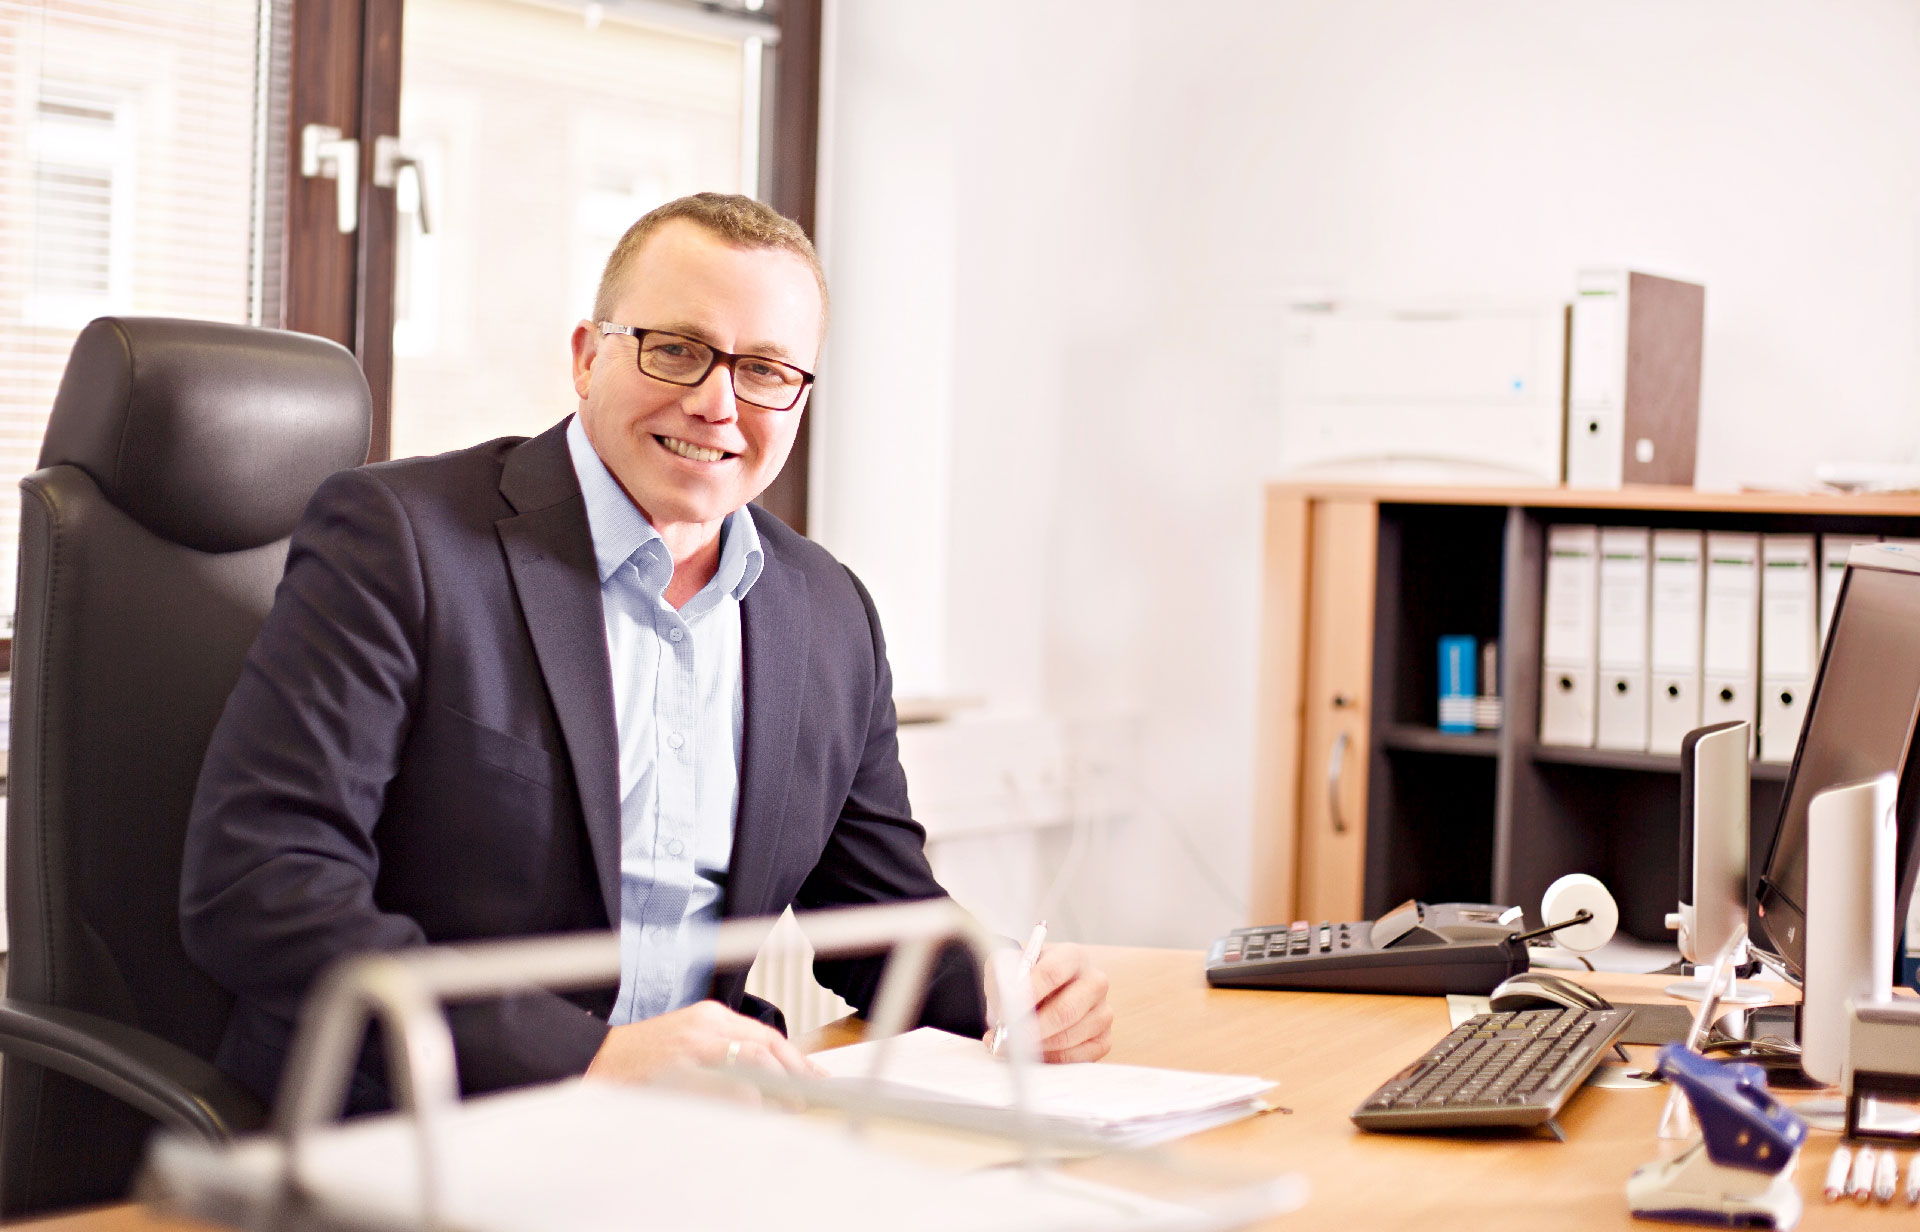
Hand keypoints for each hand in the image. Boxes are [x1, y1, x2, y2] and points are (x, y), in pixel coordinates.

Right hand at [584, 1000, 819, 1083]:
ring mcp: (691, 1045)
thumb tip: (771, 1081)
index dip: (795, 1059)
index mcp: (710, 1016)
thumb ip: (726, 1054)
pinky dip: (748, 1095)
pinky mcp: (678, 1068)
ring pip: (752, 1057)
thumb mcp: (689, 1044)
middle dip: (794, 1072)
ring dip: (779, 1084)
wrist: (596, 1062)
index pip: (766, 1035)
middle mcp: (705, 1025)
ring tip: (791, 1105)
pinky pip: (725, 1082)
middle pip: (766, 1044)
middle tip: (809, 1096)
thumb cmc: (644, 1060)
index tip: (815, 1077)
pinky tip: (758, 1109)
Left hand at [987, 942, 1112, 1063]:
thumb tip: (1006, 1002)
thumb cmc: (1023, 981)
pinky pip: (1076, 1057)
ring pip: (1068, 1036)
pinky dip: (1050, 1059)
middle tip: (1008, 1036)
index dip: (1028, 994)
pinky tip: (1034, 1053)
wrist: (1038, 996)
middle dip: (1032, 1028)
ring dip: (1036, 1046)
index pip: (1052, 973)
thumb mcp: (1007, 966)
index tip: (1007, 1010)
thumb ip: (1003, 977)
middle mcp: (1095, 982)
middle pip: (1065, 1011)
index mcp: (1072, 956)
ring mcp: (1103, 1012)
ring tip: (1013, 1045)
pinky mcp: (1103, 1039)